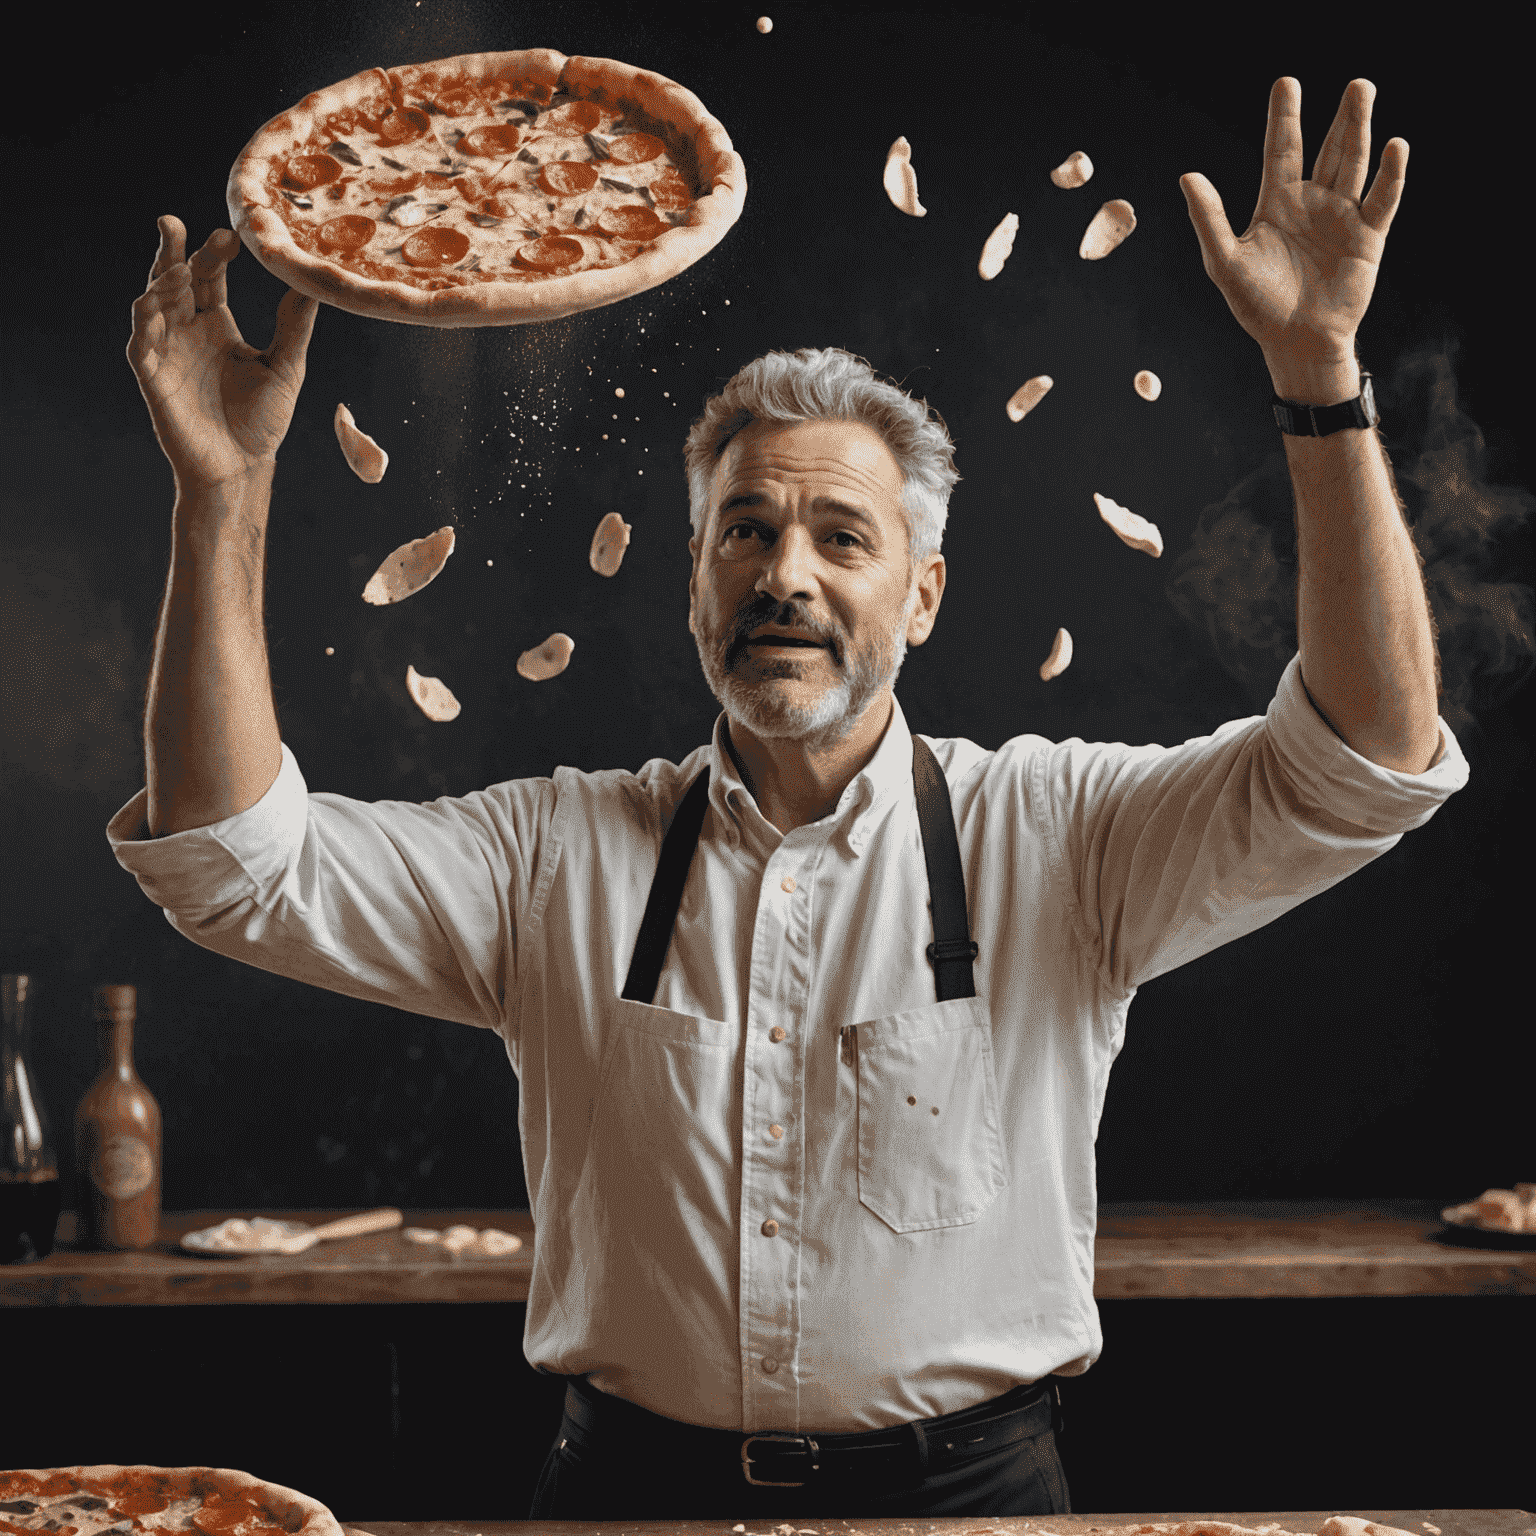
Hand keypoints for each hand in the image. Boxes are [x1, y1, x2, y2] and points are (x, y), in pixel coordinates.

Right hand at [126, 215, 319, 491]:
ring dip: (160, 282)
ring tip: (177, 268)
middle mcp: (188, 331)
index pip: (208, 276)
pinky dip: (145, 320)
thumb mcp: (285, 368)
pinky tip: (154, 302)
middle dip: (171, 251)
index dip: (213, 253)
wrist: (243, 466)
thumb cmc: (261, 421)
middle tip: (172, 222)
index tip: (230, 234)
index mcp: (217, 324)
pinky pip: (140, 342)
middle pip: (172, 279)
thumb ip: (294, 328)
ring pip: (152, 303)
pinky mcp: (152, 376)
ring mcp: (167, 351)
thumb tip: (312, 285)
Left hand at [1179, 78, 1407, 372]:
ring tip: (1366, 92)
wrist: (1296, 342)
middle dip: (1343, 116)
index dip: (1285, 118)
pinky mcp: (1368, 236)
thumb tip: (1187, 176)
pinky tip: (1395, 145)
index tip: (1287, 82)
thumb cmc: (1257, 306)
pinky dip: (1390, 173)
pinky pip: (1382, 198)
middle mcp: (1312, 203)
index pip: (1282, 150)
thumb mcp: (1225, 262)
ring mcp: (1342, 216)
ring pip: (1355, 163)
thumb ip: (1208, 219)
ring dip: (1362, 129)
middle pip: (1329, 149)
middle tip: (1356, 83)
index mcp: (1277, 204)